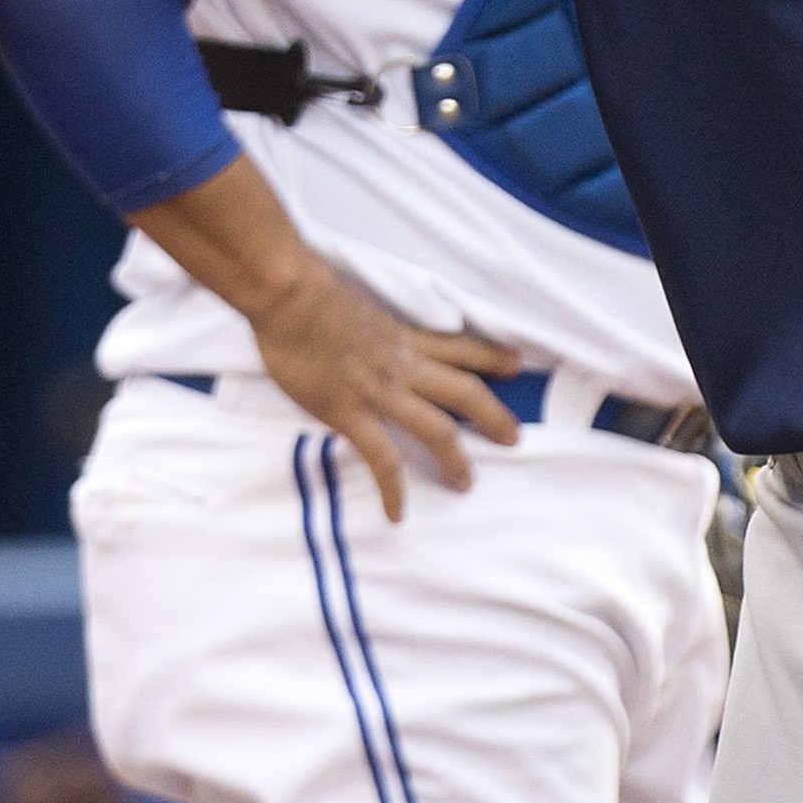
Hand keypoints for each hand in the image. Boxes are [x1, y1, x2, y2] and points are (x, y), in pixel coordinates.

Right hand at [246, 254, 522, 520]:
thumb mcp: (357, 302)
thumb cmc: (310, 289)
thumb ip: (370, 324)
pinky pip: (382, 458)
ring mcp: (379, 390)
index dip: (490, 357)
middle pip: (464, 391)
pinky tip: (396, 513)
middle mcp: (402, 363)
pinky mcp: (350, 413)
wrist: (287, 294)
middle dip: (493, 416)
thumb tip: (365, 331)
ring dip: (456, 458)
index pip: (458, 347)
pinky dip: (393, 489)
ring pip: (437, 428)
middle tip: (513, 436)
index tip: (514, 364)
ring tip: (466, 483)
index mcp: (402, 335)